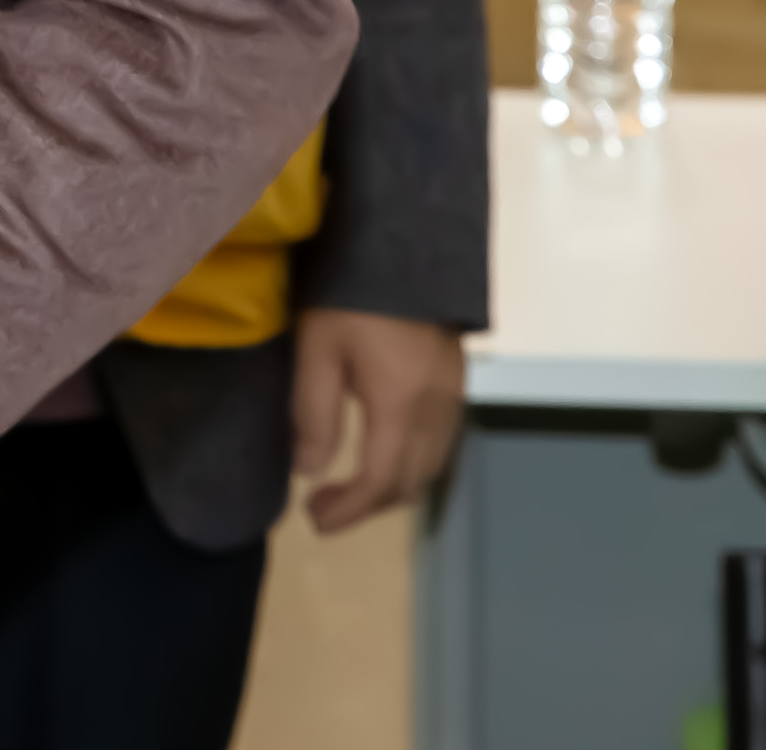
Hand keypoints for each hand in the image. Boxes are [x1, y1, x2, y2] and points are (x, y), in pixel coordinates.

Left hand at [289, 309, 467, 531]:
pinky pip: (440, 446)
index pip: (382, 481)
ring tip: (347, 487)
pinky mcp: (456, 384)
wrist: (405, 245)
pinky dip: (411, 465)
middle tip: (322, 507)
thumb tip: (308, 471)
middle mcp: (437, 411)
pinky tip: (382, 455)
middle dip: (366, 506)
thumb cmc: (351, 295)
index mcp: (401, 405)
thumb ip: (313, 413)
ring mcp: (453, 398)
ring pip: (430, 468)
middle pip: (410, 483)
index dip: (349, 510)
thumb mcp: (318, 349)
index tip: (314, 520)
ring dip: (390, 489)